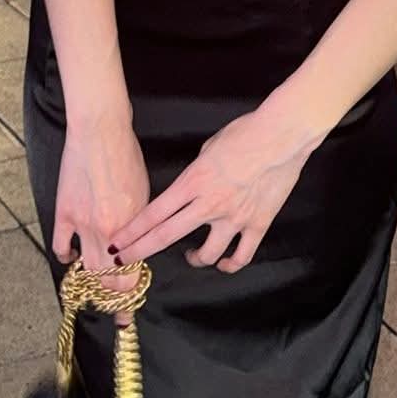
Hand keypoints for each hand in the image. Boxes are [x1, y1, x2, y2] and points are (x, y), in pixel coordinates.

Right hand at [54, 118, 150, 325]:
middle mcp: (106, 231)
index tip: (130, 303)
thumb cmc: (127, 156)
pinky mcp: (64, 211)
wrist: (100, 132)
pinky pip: (62, 246)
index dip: (130, 293)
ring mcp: (82, 223)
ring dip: (92, 281)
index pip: (131, 275)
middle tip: (116, 304)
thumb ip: (138, 226)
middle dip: (113, 296)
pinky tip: (71, 258)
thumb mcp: (143, 194)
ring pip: (87, 269)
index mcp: (130, 227)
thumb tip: (136, 248)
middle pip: (108, 279)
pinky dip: (66, 257)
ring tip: (95, 286)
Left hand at [109, 103, 314, 273]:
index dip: (132, 232)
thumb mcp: (208, 148)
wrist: (280, 137)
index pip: (154, 213)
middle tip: (123, 263)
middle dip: (140, 251)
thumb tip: (193, 186)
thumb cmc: (244, 133)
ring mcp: (233, 219)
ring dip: (194, 260)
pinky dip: (231, 264)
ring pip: (206, 255)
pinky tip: (225, 263)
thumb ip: (196, 173)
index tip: (116, 243)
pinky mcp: (257, 225)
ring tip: (191, 256)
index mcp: (193, 182)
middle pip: (166, 236)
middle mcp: (208, 204)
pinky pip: (241, 256)